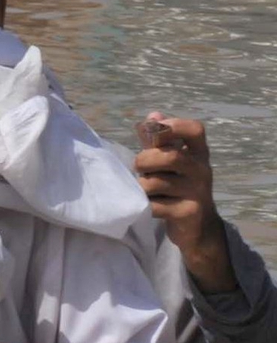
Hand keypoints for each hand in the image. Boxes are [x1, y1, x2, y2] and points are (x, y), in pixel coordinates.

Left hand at [135, 113, 235, 292]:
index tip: (154, 134)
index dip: (172, 126)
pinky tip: (150, 205)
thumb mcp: (170, 161)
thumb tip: (153, 115)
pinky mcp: (189, 212)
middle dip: (145, 160)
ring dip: (142, 186)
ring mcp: (198, 192)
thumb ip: (157, 140)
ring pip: (156, 183)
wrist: (197, 227)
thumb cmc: (177, 185)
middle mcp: (202, 170)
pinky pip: (154, 205)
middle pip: (170, 156)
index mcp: (199, 153)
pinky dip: (145, 205)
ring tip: (145, 189)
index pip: (195, 129)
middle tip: (139, 168)